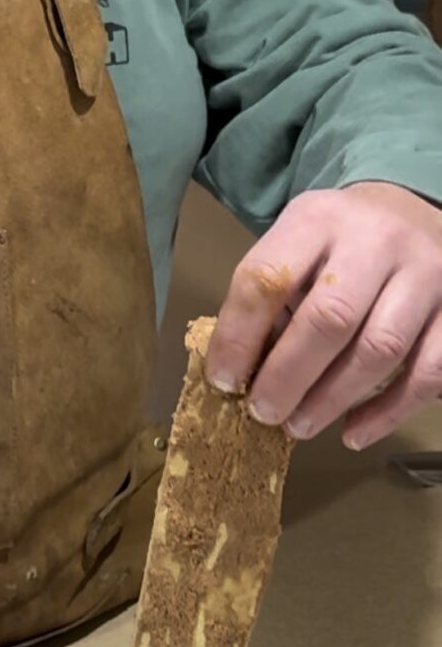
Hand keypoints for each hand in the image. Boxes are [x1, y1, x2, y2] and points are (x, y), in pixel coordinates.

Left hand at [208, 182, 441, 448]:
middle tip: (263, 413)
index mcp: (318, 221)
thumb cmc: (337, 247)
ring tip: (299, 426)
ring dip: (332, 399)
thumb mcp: (296, 247)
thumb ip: (269, 300)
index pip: (267, 278)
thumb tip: (237, 376)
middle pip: (330, 318)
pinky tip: (354, 433)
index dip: (238, 337)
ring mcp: (424, 274)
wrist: (412, 213)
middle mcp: (376, 241)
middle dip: (288, 377)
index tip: (224, 381)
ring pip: (380, 348)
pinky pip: (427, 372)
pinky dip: (388, 411)